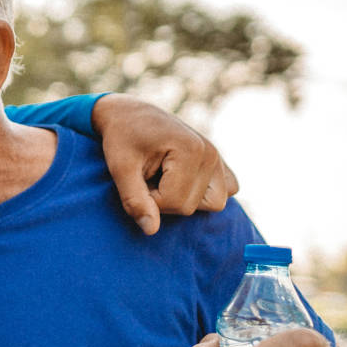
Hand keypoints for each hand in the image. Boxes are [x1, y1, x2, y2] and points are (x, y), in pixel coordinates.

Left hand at [93, 95, 238, 234]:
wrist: (129, 115)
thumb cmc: (122, 139)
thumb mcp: (120, 168)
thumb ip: (135, 200)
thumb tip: (151, 231)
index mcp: (191, 150)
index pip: (175, 203)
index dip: (149, 200)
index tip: (137, 179)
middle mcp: (211, 154)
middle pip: (191, 206)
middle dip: (163, 200)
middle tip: (148, 177)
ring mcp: (219, 158)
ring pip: (213, 204)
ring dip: (184, 199)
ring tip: (164, 179)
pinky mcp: (220, 164)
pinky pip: (226, 191)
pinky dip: (204, 192)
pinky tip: (182, 179)